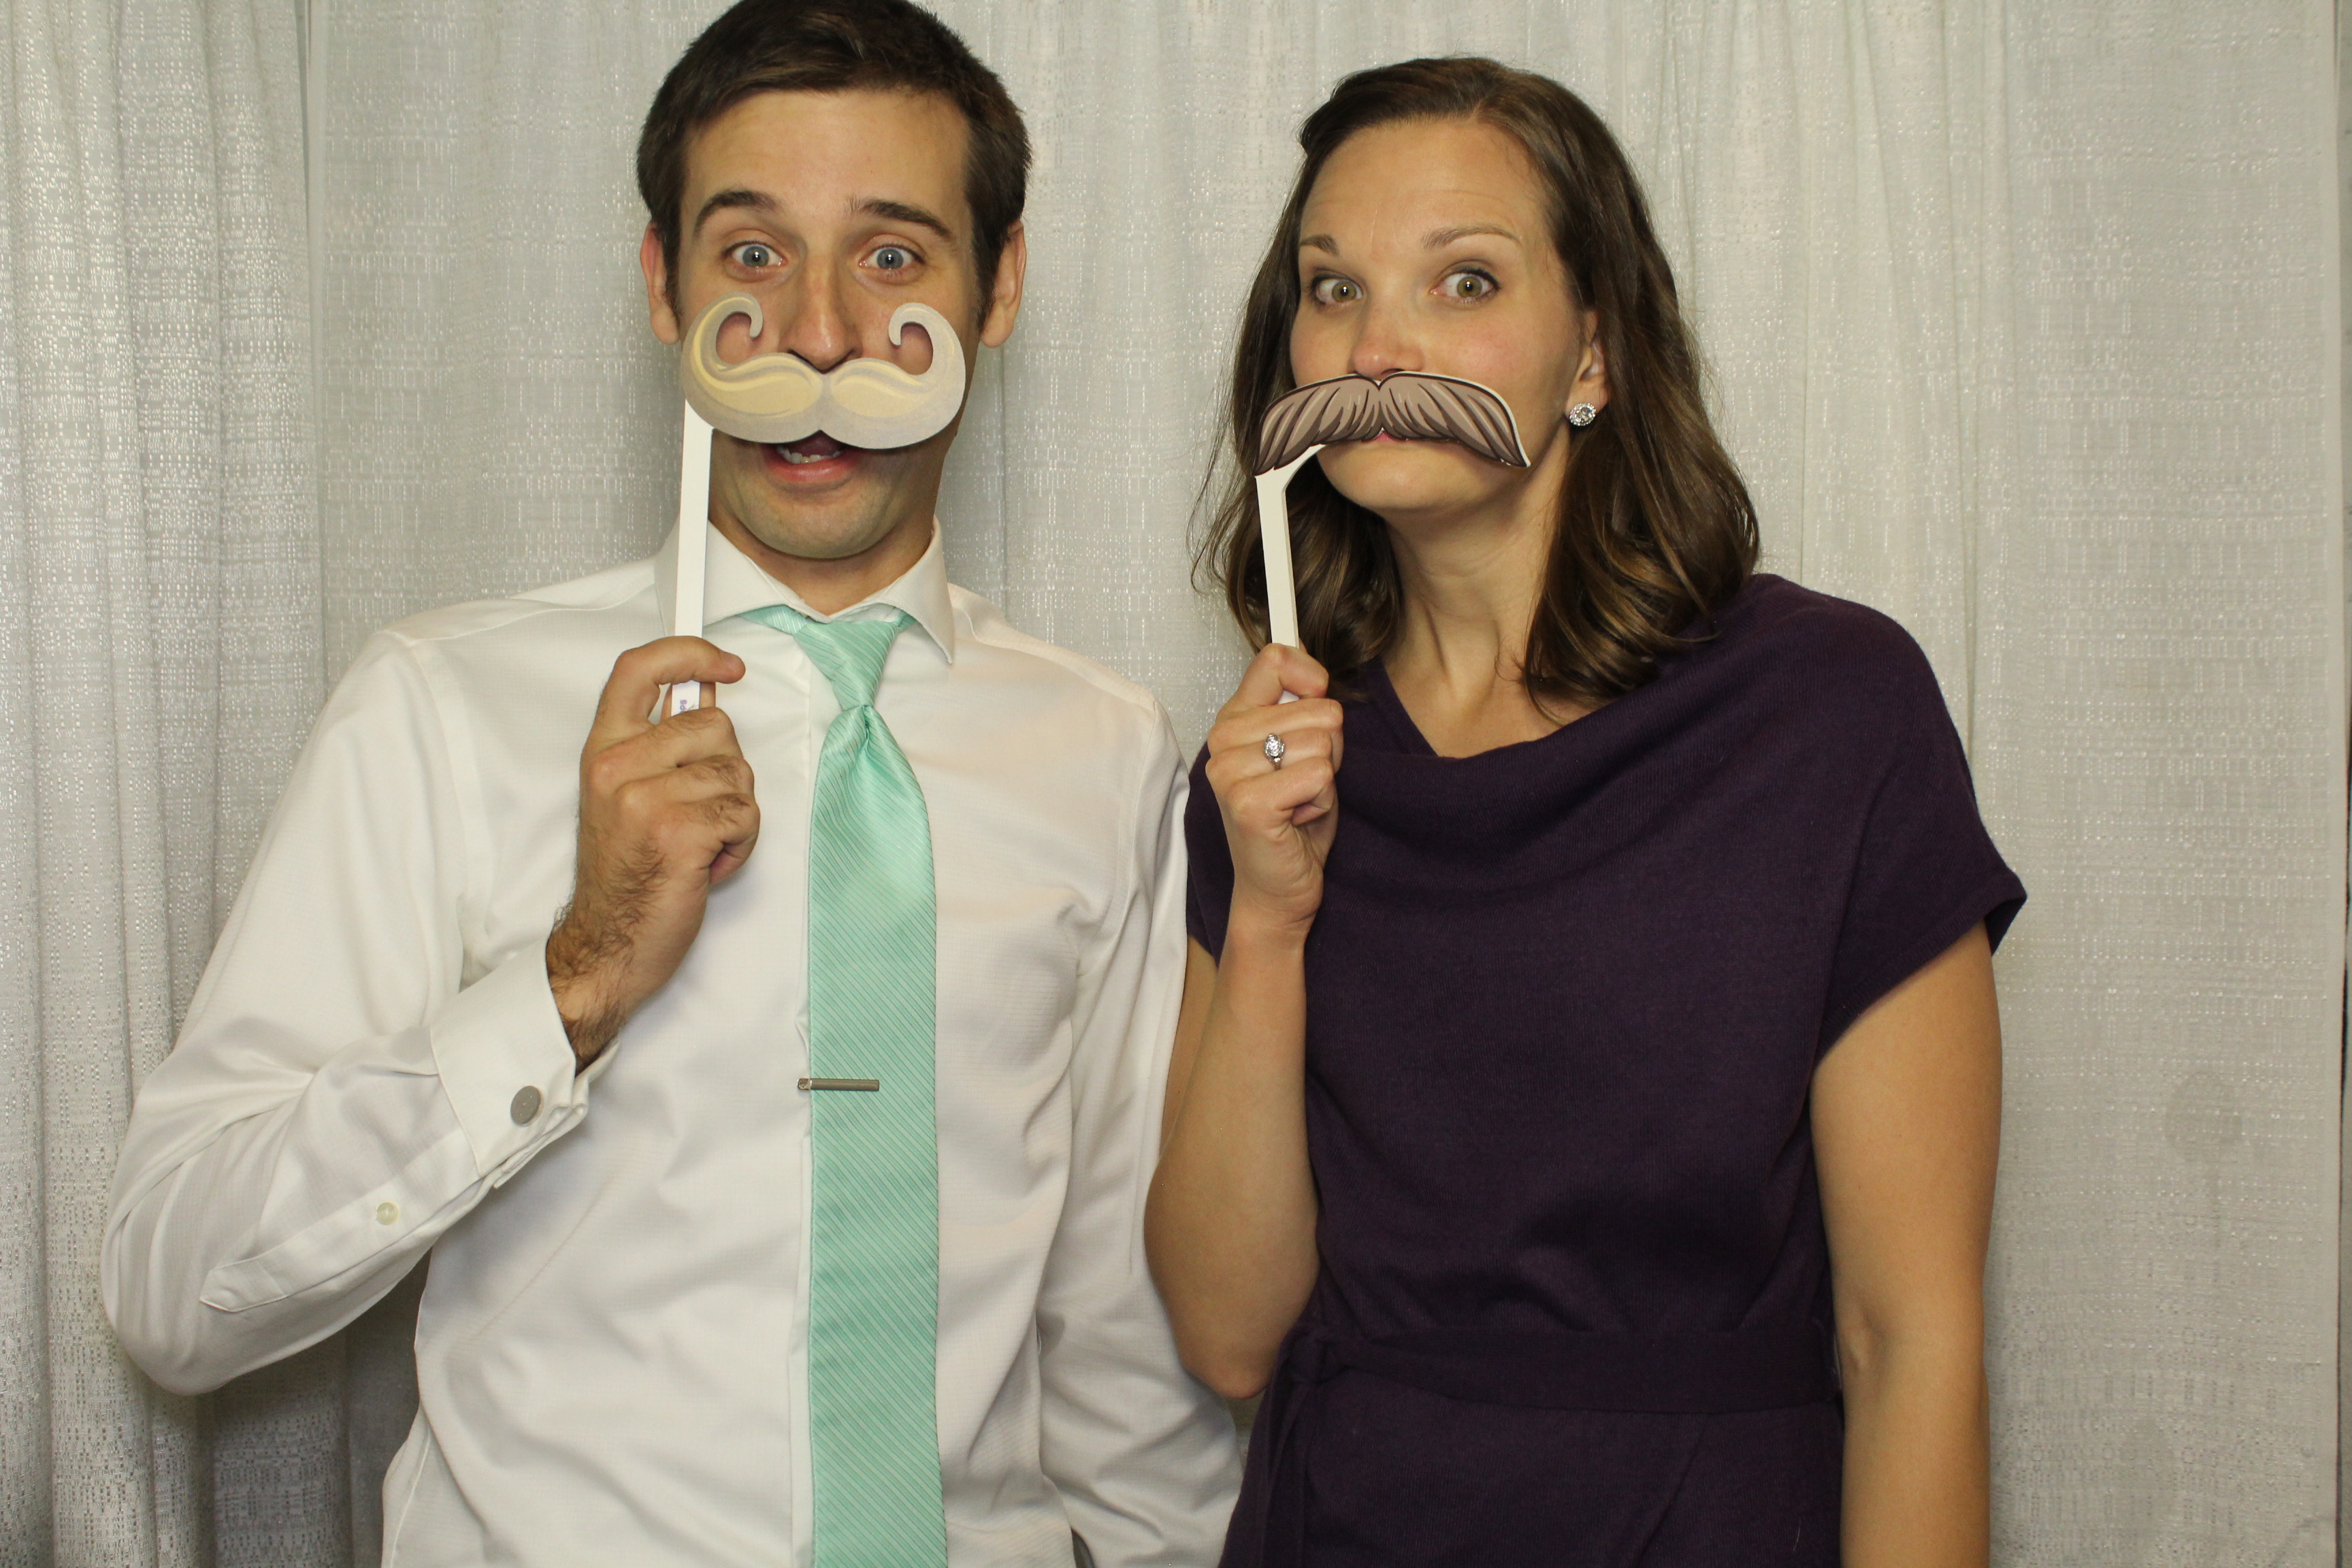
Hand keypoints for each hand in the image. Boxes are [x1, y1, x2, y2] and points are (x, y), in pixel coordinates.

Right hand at [546, 637, 755, 1062]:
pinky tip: (706, 865)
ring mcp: (646, 798)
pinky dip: (741, 845)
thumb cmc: (625, 875)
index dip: (689, 652)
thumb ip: (660, 743)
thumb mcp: (626, 795)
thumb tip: (704, 691)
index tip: (726, 664)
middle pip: (715, 725)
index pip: (638, 669)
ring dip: (735, 814)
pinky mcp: (679, 832)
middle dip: (726, 771)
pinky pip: (745, 814)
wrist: (607, 945)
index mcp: (603, 751)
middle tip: (696, 814)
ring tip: (698, 844)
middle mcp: (618, 766)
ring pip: (737, 773)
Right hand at [1203, 644, 1343, 941]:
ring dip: (1325, 780)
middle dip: (1328, 751)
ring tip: (1299, 803)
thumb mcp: (1301, 751)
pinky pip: (1317, 775)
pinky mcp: (1249, 803)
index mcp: (1233, 720)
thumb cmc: (1293, 822)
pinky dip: (1322, 802)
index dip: (1312, 679)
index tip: (1315, 705)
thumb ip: (1302, 708)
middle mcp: (1222, 740)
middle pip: (1318, 708)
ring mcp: (1229, 772)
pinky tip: (1298, 819)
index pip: (1276, 659)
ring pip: (1322, 743)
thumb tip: (1317, 677)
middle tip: (1303, 784)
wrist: (1279, 888)